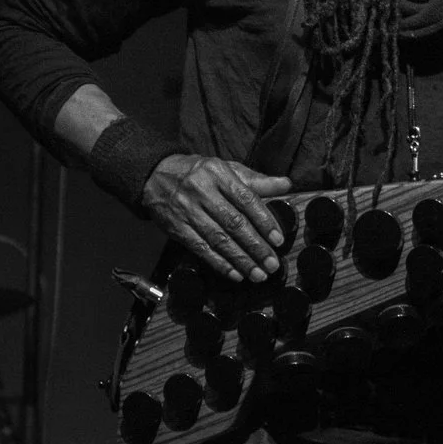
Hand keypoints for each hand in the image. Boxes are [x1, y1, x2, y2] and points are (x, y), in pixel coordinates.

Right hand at [143, 154, 294, 280]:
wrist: (155, 175)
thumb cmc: (200, 173)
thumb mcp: (227, 168)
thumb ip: (257, 180)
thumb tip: (287, 185)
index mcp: (219, 174)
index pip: (246, 199)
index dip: (264, 220)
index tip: (278, 239)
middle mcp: (202, 192)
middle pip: (233, 223)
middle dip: (255, 246)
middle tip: (272, 264)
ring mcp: (187, 211)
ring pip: (218, 239)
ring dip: (240, 260)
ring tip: (258, 274)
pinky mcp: (176, 228)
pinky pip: (200, 248)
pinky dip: (219, 263)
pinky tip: (235, 274)